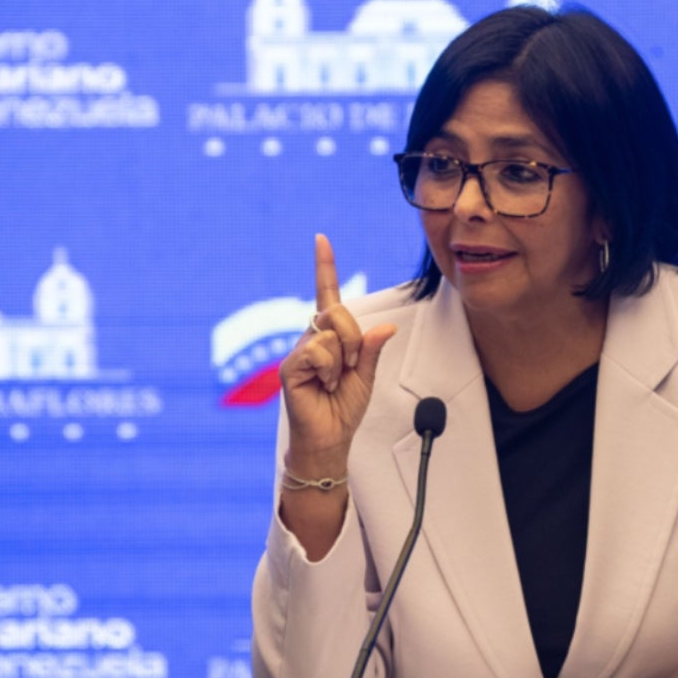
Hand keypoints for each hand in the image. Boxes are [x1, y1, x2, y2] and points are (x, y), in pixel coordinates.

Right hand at [279, 234, 395, 471]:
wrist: (330, 439)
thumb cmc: (344, 408)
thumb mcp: (366, 375)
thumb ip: (372, 349)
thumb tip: (386, 326)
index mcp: (330, 336)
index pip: (327, 294)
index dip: (324, 266)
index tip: (321, 239)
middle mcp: (311, 337)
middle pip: (337, 312)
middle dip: (354, 338)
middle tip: (350, 367)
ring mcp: (299, 351)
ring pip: (329, 331)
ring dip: (343, 359)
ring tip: (334, 382)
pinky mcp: (291, 367)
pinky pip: (318, 350)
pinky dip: (329, 369)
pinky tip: (324, 386)